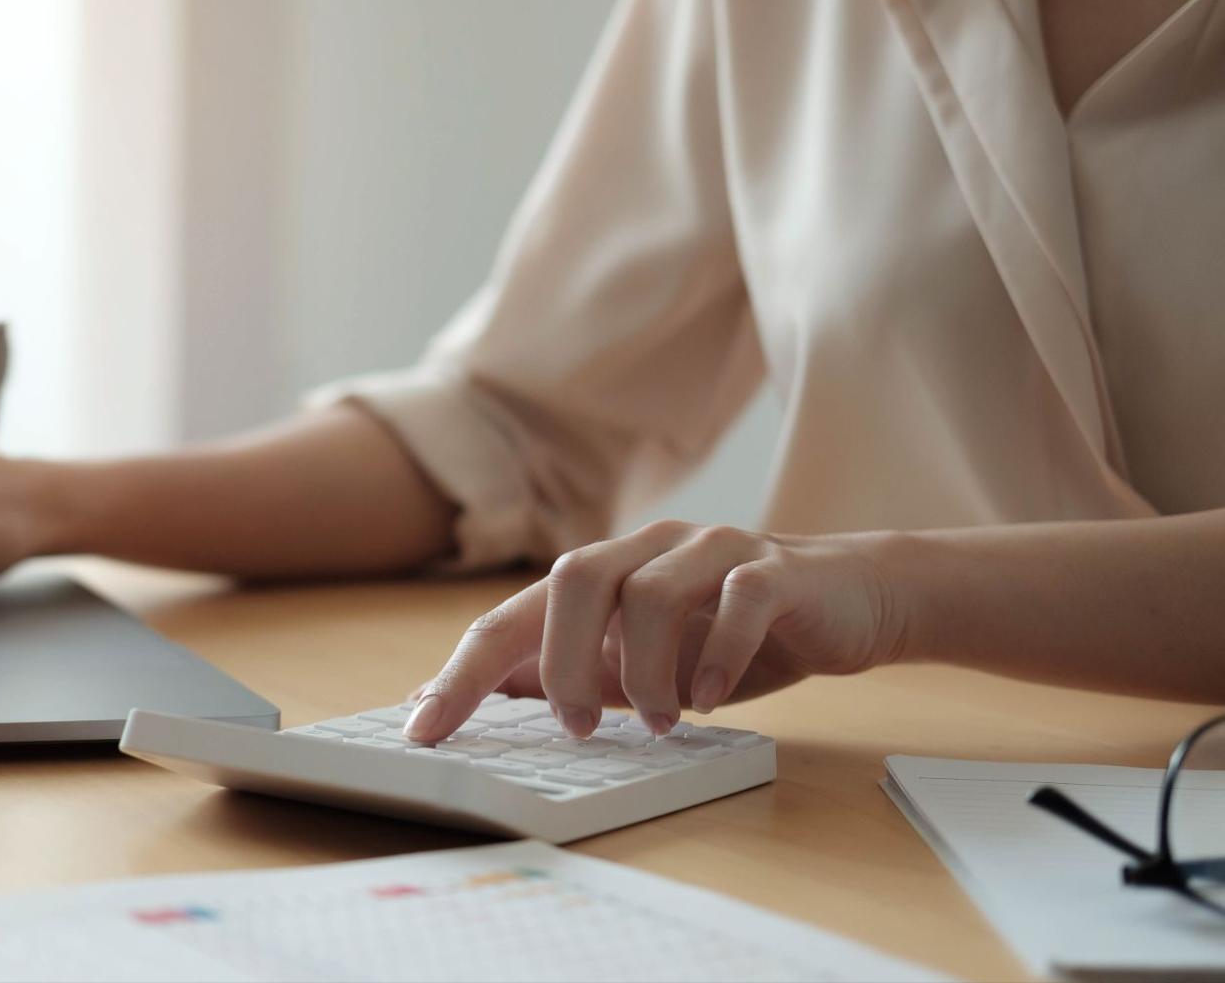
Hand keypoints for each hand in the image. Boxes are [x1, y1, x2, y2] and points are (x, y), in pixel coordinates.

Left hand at [402, 520, 910, 741]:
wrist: (851, 602)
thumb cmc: (732, 637)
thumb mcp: (637, 666)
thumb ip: (567, 677)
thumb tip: (476, 705)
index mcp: (604, 571)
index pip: (512, 615)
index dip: (463, 670)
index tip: (423, 726)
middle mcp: (648, 546)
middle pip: (573, 578)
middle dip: (562, 662)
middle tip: (579, 727)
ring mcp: (711, 548)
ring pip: (649, 590)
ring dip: (644, 671)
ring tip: (659, 720)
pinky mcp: (773, 568)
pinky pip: (735, 599)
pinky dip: (715, 654)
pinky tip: (711, 697)